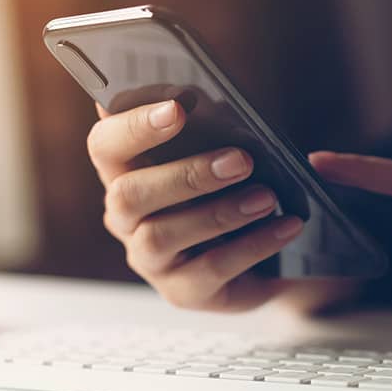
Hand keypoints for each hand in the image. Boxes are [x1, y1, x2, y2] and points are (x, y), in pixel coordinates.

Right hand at [88, 101, 349, 312]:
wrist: (270, 251)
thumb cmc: (236, 186)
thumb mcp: (225, 152)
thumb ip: (212, 127)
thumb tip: (217, 98)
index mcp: (125, 171)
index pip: (105, 145)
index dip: (133, 126)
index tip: (177, 108)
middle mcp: (125, 217)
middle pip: (129, 194)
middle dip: (186, 175)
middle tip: (241, 160)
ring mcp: (149, 259)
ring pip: (163, 235)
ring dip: (220, 212)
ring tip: (267, 197)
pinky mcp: (182, 291)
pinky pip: (210, 269)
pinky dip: (253, 245)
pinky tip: (286, 225)